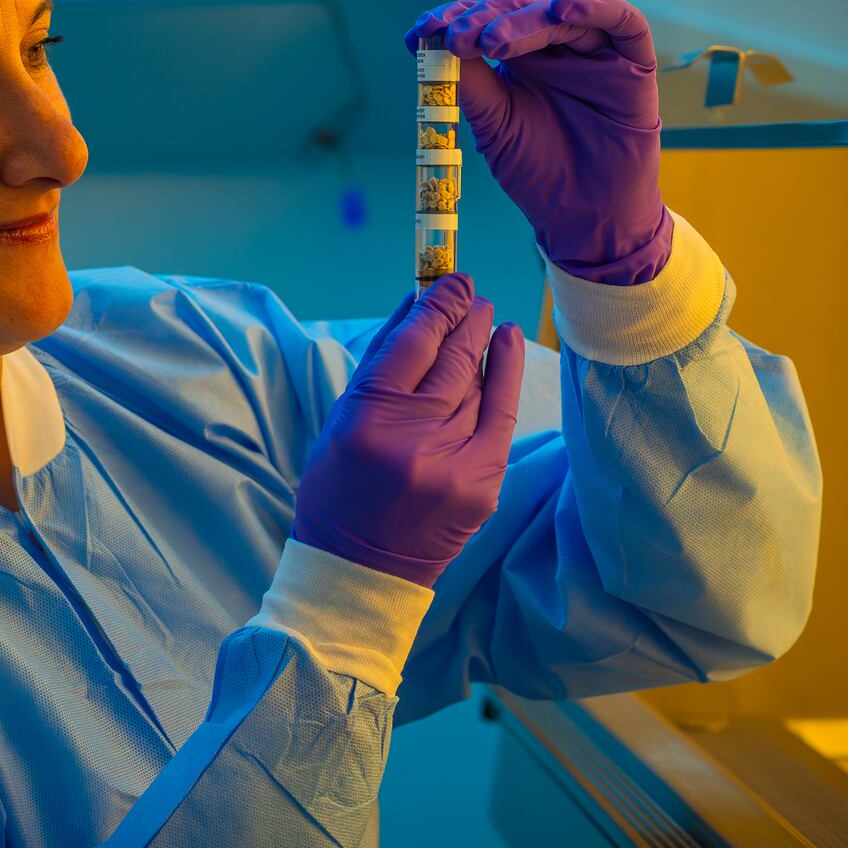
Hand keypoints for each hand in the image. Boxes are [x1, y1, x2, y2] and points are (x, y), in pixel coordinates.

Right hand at [292, 274, 524, 587]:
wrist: (361, 567)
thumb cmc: (341, 488)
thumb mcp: (342, 419)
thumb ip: (380, 362)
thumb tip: (415, 303)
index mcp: (367, 419)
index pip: (412, 343)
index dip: (436, 305)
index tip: (449, 280)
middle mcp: (413, 437)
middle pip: (451, 357)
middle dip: (464, 315)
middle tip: (471, 291)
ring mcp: (453, 461)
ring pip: (476, 382)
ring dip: (481, 342)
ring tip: (483, 317)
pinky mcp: (482, 482)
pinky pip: (501, 412)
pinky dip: (506, 372)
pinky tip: (507, 341)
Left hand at [404, 0, 671, 285]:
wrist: (582, 217)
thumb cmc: (538, 172)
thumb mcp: (495, 127)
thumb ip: (473, 86)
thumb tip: (437, 47)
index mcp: (520, 59)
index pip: (486, 22)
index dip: (454, 19)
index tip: (421, 32)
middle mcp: (556, 48)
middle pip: (518, 10)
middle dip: (483, 18)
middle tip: (456, 36)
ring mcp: (594, 51)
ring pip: (560, 14)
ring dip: (523, 18)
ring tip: (493, 39)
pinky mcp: (634, 62)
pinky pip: (624, 22)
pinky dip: (596, 7)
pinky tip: (564, 9)